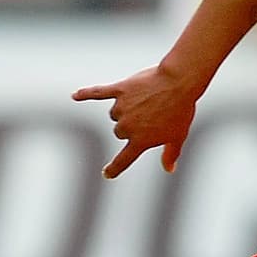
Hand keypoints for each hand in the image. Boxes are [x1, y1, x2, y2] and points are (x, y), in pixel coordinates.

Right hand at [72, 65, 199, 177]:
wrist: (179, 83)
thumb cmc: (181, 110)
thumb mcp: (178, 136)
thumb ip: (171, 154)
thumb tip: (169, 169)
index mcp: (140, 141)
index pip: (124, 160)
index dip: (115, 168)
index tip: (107, 174)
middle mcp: (127, 127)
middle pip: (119, 131)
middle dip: (131, 126)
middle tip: (151, 114)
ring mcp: (121, 108)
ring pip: (115, 113)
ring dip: (125, 108)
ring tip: (146, 100)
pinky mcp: (120, 90)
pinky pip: (98, 93)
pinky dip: (86, 94)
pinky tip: (75, 96)